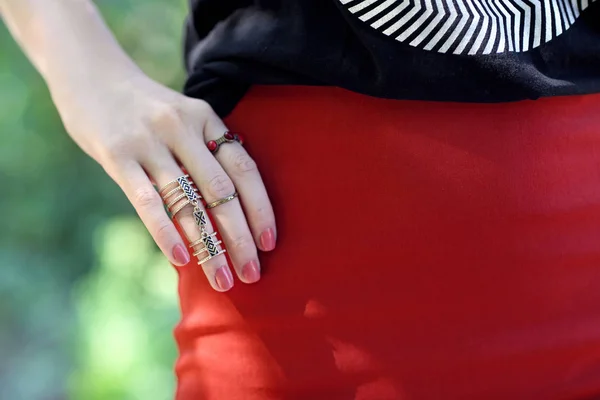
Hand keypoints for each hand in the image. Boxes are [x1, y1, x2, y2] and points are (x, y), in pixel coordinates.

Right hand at [56, 72, 275, 290]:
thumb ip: (205, 152)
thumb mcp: (184, 117)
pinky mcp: (117, 154)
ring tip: (222, 280)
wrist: (90, 74)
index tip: (269, 243)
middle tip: (252, 274)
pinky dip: (165, 231)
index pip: (244, 169)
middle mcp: (182, 128)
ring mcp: (149, 141)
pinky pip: (146, 200)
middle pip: (221, 191)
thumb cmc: (145, 109)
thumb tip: (231, 209)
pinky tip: (180, 259)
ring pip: (187, 202)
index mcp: (206, 119)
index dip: (260, 208)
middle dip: (240, 237)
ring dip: (208, 247)